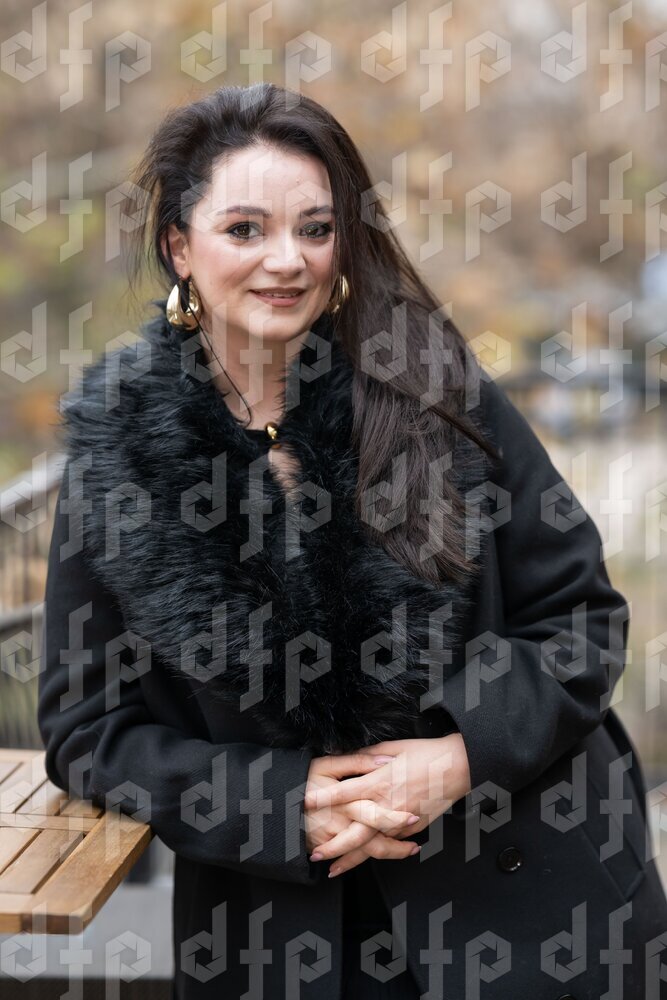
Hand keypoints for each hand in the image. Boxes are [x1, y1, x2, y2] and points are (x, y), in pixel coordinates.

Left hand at [304, 734, 470, 875]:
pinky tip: (363, 859)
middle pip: (357, 832)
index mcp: (381, 781)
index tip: (306, 803)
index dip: (325, 798)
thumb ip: (368, 757)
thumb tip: (348, 758)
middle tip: (316, 854)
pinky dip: (377, 852)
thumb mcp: (392, 747)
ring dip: (353, 859)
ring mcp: (401, 821)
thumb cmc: (425, 753)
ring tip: (335, 869)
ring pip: (373, 845)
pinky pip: (391, 842)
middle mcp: (388, 805)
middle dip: (335, 846)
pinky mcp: (413, 829)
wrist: (457, 768)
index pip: (346, 792)